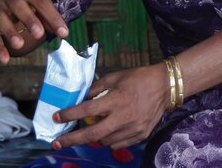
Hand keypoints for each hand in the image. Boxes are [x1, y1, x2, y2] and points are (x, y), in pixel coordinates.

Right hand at [0, 0, 67, 63]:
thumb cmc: (28, 2)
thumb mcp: (39, 4)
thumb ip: (48, 18)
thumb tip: (62, 32)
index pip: (41, 0)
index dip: (52, 17)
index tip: (64, 33)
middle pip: (17, 4)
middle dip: (28, 19)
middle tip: (39, 34)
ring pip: (0, 17)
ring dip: (10, 32)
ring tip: (19, 45)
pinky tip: (5, 60)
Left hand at [51, 63, 169, 149]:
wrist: (165, 87)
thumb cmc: (139, 78)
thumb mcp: (115, 76)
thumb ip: (97, 88)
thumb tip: (82, 98)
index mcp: (116, 100)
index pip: (87, 110)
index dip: (69, 114)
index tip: (56, 117)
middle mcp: (123, 117)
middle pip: (92, 134)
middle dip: (72, 140)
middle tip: (57, 143)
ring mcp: (133, 129)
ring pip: (104, 141)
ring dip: (93, 137)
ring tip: (90, 130)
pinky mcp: (140, 135)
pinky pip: (118, 144)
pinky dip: (109, 140)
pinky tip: (108, 132)